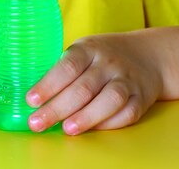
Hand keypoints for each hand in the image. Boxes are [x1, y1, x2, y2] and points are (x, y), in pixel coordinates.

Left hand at [26, 32, 163, 134]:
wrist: (147, 54)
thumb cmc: (103, 56)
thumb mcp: (84, 51)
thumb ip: (65, 70)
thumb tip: (37, 99)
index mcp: (89, 48)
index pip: (67, 66)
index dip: (48, 84)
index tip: (31, 101)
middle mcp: (108, 63)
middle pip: (83, 87)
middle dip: (58, 108)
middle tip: (37, 123)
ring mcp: (126, 79)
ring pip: (109, 99)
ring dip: (86, 116)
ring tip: (66, 129)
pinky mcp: (141, 97)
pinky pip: (127, 113)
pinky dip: (110, 123)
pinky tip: (93, 130)